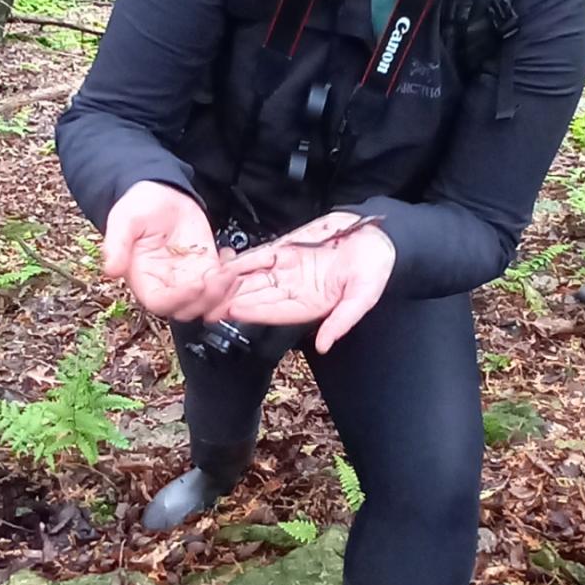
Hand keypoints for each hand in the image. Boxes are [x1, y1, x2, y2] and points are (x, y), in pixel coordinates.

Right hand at [101, 181, 234, 319]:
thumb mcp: (124, 219)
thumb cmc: (138, 205)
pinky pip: (220, 284)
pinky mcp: (205, 267)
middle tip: (219, 276)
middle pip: (187, 308)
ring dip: (222, 292)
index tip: (197, 284)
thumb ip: (117, 245)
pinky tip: (228, 256)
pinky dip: (229, 278)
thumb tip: (110, 271)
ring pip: (207, 301)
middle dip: (206, 299)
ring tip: (228, 270)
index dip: (179, 299)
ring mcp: (187, 277)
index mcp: (143, 279)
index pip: (160, 303)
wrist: (160, 191)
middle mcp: (165, 283)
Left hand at [214, 211, 396, 353]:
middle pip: (259, 296)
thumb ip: (342, 321)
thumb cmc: (375, 268)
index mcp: (311, 305)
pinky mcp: (287, 249)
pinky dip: (242, 259)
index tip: (233, 310)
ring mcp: (289, 269)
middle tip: (206, 302)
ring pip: (254, 277)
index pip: (277, 310)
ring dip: (231, 281)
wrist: (377, 238)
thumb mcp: (364, 296)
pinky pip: (260, 255)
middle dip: (233, 299)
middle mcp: (295, 290)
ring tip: (208, 283)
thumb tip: (323, 346)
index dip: (255, 310)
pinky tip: (224, 262)